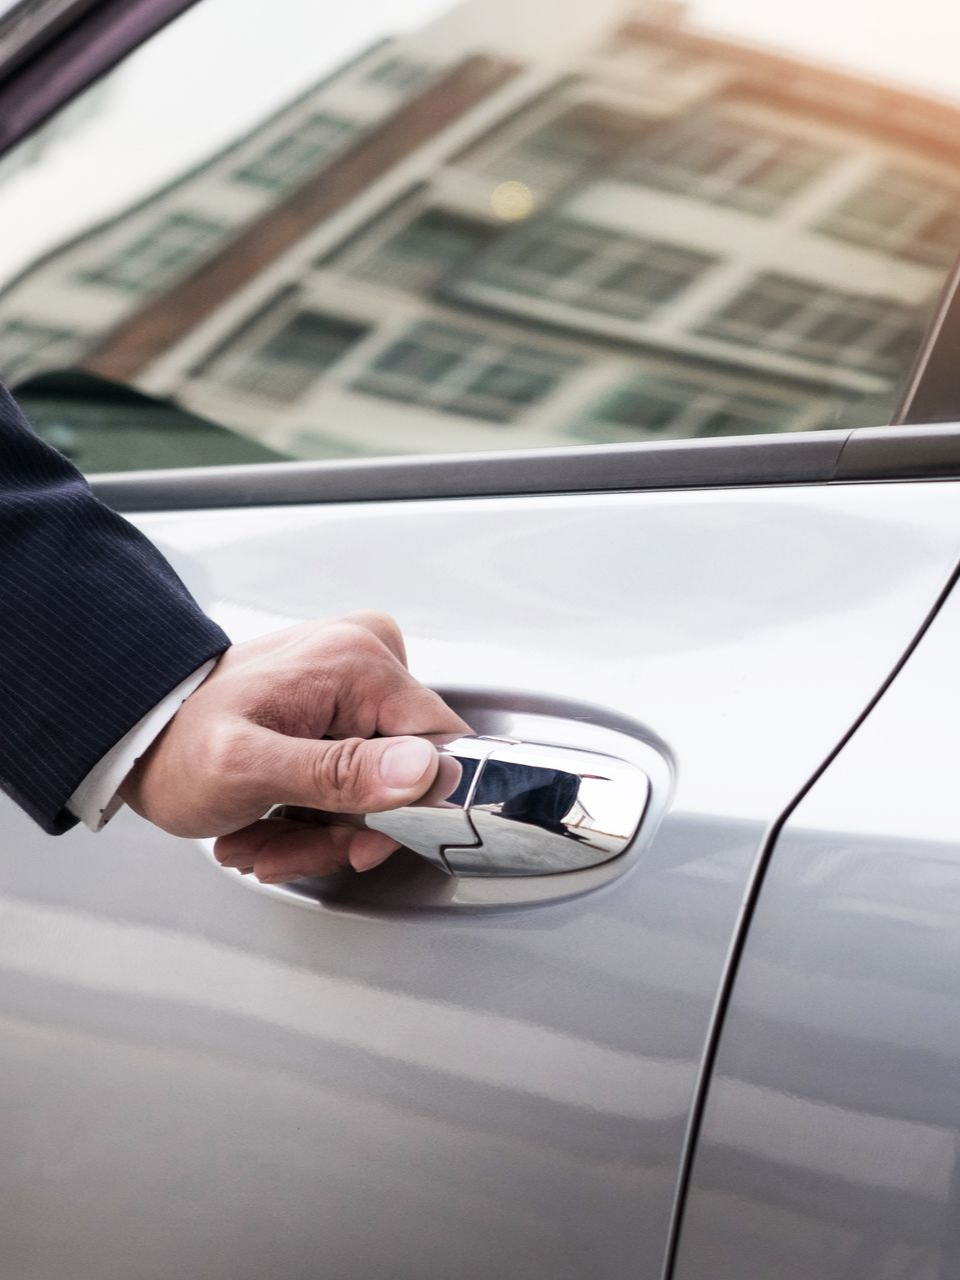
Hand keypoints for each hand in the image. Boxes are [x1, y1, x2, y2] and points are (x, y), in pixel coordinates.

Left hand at [119, 612, 467, 881]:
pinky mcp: (341, 704)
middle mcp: (366, 658)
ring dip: (320, 831)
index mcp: (357, 661)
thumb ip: (337, 774)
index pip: (442, 747)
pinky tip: (266, 826)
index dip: (407, 810)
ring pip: (379, 786)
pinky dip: (312, 814)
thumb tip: (422, 772)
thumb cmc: (174, 744)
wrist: (134, 733)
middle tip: (283, 850)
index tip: (357, 842)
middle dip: (344, 828)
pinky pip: (355, 776)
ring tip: (260, 841)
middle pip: (405, 774)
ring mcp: (354, 681)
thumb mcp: (249, 769)